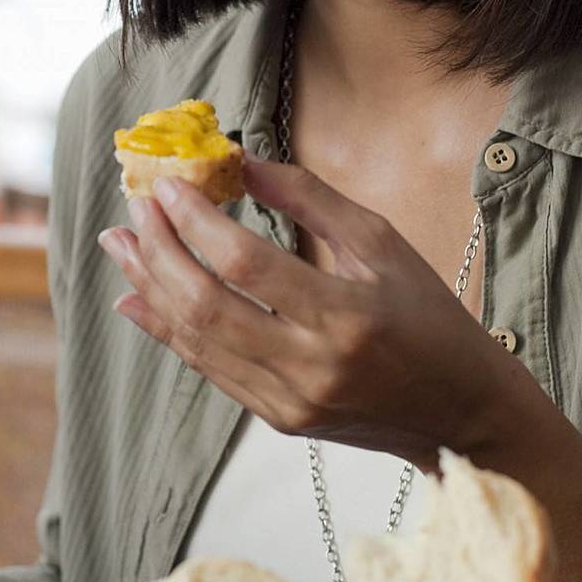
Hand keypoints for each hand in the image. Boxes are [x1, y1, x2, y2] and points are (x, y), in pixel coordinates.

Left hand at [99, 157, 543, 462]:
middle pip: (209, 306)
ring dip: (151, 288)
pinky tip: (138, 298)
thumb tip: (242, 161)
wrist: (462, 415)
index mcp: (348, 316)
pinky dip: (168, 331)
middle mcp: (314, 366)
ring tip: (120, 246)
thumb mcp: (384, 244)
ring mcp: (292, 401)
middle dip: (161, 252)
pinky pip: (210, 371)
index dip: (198, 223)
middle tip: (134, 209)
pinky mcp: (280, 420)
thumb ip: (312, 200)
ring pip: (198, 343)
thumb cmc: (429, 318)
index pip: (248, 266)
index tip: (167, 185)